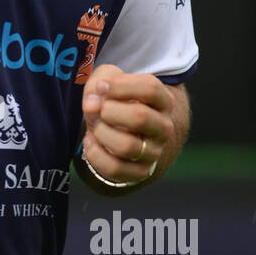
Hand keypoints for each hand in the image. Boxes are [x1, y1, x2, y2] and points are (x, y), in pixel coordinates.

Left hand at [81, 64, 174, 184]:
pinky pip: (115, 168)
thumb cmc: (115, 101)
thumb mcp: (108, 82)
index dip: (121, 86)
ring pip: (127, 146)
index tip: (102, 87)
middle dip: (110, 111)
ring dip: (102, 133)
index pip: (151, 88)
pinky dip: (95, 154)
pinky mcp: (140, 171)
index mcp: (163, 101)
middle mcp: (164, 128)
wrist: (122, 130)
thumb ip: (99, 83)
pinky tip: (91, 141)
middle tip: (101, 110)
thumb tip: (92, 104)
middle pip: (140, 117)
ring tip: (96, 127)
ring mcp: (154, 152)